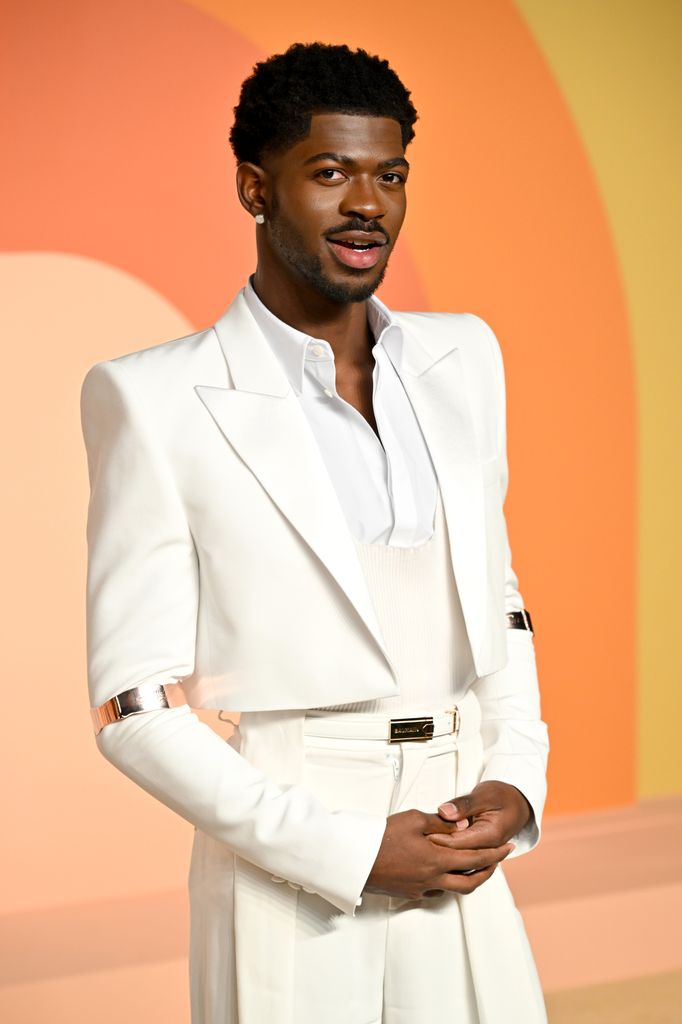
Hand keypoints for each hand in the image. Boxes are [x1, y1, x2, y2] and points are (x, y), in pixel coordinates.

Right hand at [364, 808, 513, 900]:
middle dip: (488, 871)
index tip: (508, 848)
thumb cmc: (381, 837)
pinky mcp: (409, 893)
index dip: (495, 853)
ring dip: (469, 878)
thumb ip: (441, 824)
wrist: (355, 859)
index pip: (475, 858)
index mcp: (437, 859)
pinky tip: (444, 873)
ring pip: (455, 888)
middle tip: (498, 861)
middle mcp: (433, 879)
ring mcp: (421, 888)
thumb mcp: (413, 820)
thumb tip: (461, 826)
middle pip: (471, 881)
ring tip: (475, 866)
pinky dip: (447, 882)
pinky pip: (437, 891)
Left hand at [428, 781, 531, 852]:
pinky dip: (448, 850)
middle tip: (415, 843)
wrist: (519, 802)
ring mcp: (483, 851)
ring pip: (458, 859)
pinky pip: (461, 854)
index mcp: (490, 836)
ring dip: (441, 852)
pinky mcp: (478, 849)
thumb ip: (464, 805)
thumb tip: (445, 812)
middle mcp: (487, 848)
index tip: (420, 835)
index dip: (438, 840)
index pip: (457, 844)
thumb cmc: (503, 796)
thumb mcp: (485, 794)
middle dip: (435, 849)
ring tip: (420, 846)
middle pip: (456, 856)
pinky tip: (433, 845)